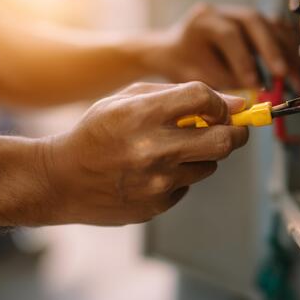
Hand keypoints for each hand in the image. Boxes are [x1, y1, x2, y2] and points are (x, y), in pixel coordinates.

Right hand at [38, 82, 248, 225]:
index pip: (204, 99)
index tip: (221, 108)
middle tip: (232, 130)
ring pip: (210, 165)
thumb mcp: (126, 99)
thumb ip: (177, 94)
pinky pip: (187, 185)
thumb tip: (233, 102)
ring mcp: (157, 182)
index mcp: (143, 114)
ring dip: (202, 155)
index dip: (221, 102)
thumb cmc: (96, 132)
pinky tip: (152, 172)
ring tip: (174, 150)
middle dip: (236, 133)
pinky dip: (179, 176)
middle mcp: (154, 149)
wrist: (62, 179)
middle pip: (224, 141)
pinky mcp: (156, 205)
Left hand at [145, 4, 299, 88]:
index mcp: (202, 20)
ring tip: (294, 74)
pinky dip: (285, 46)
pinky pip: (273, 28)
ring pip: (268, 22)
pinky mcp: (250, 21)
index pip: (228, 34)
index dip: (244, 59)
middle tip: (283, 73)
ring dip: (284, 48)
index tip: (255, 83)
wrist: (175, 50)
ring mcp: (238, 13)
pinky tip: (294, 63)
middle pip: (253, 21)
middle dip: (271, 49)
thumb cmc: (182, 64)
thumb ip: (222, 83)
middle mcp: (222, 11)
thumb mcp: (195, 77)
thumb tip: (253, 94)